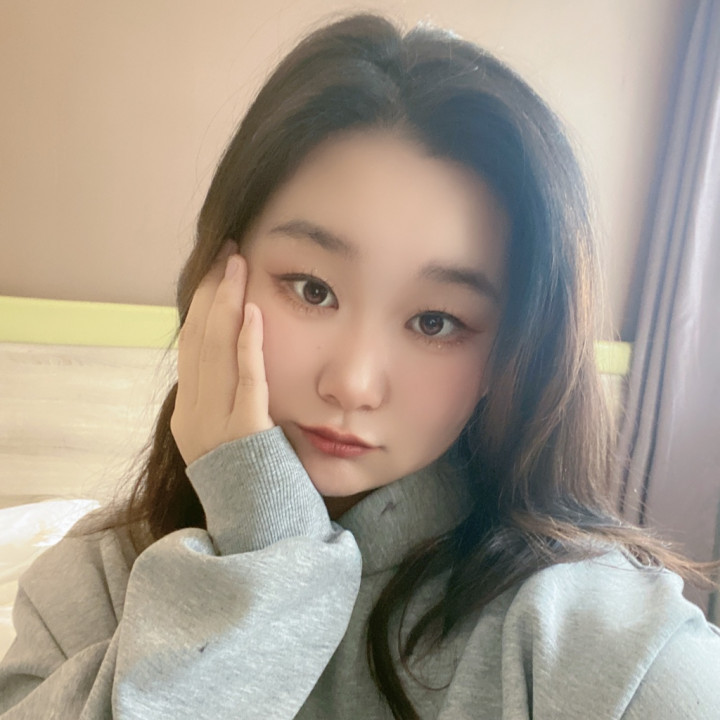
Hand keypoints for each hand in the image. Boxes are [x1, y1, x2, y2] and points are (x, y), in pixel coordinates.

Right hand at [171, 240, 273, 465]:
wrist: (260, 533)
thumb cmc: (254, 483)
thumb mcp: (226, 440)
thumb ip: (224, 404)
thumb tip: (233, 361)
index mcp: (187, 416)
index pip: (190, 347)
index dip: (202, 305)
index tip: (216, 271)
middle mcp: (194, 416)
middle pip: (199, 340)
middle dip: (213, 291)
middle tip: (229, 253)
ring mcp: (217, 425)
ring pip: (217, 352)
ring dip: (228, 303)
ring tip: (238, 265)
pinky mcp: (247, 433)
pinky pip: (247, 381)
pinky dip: (248, 344)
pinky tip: (253, 312)